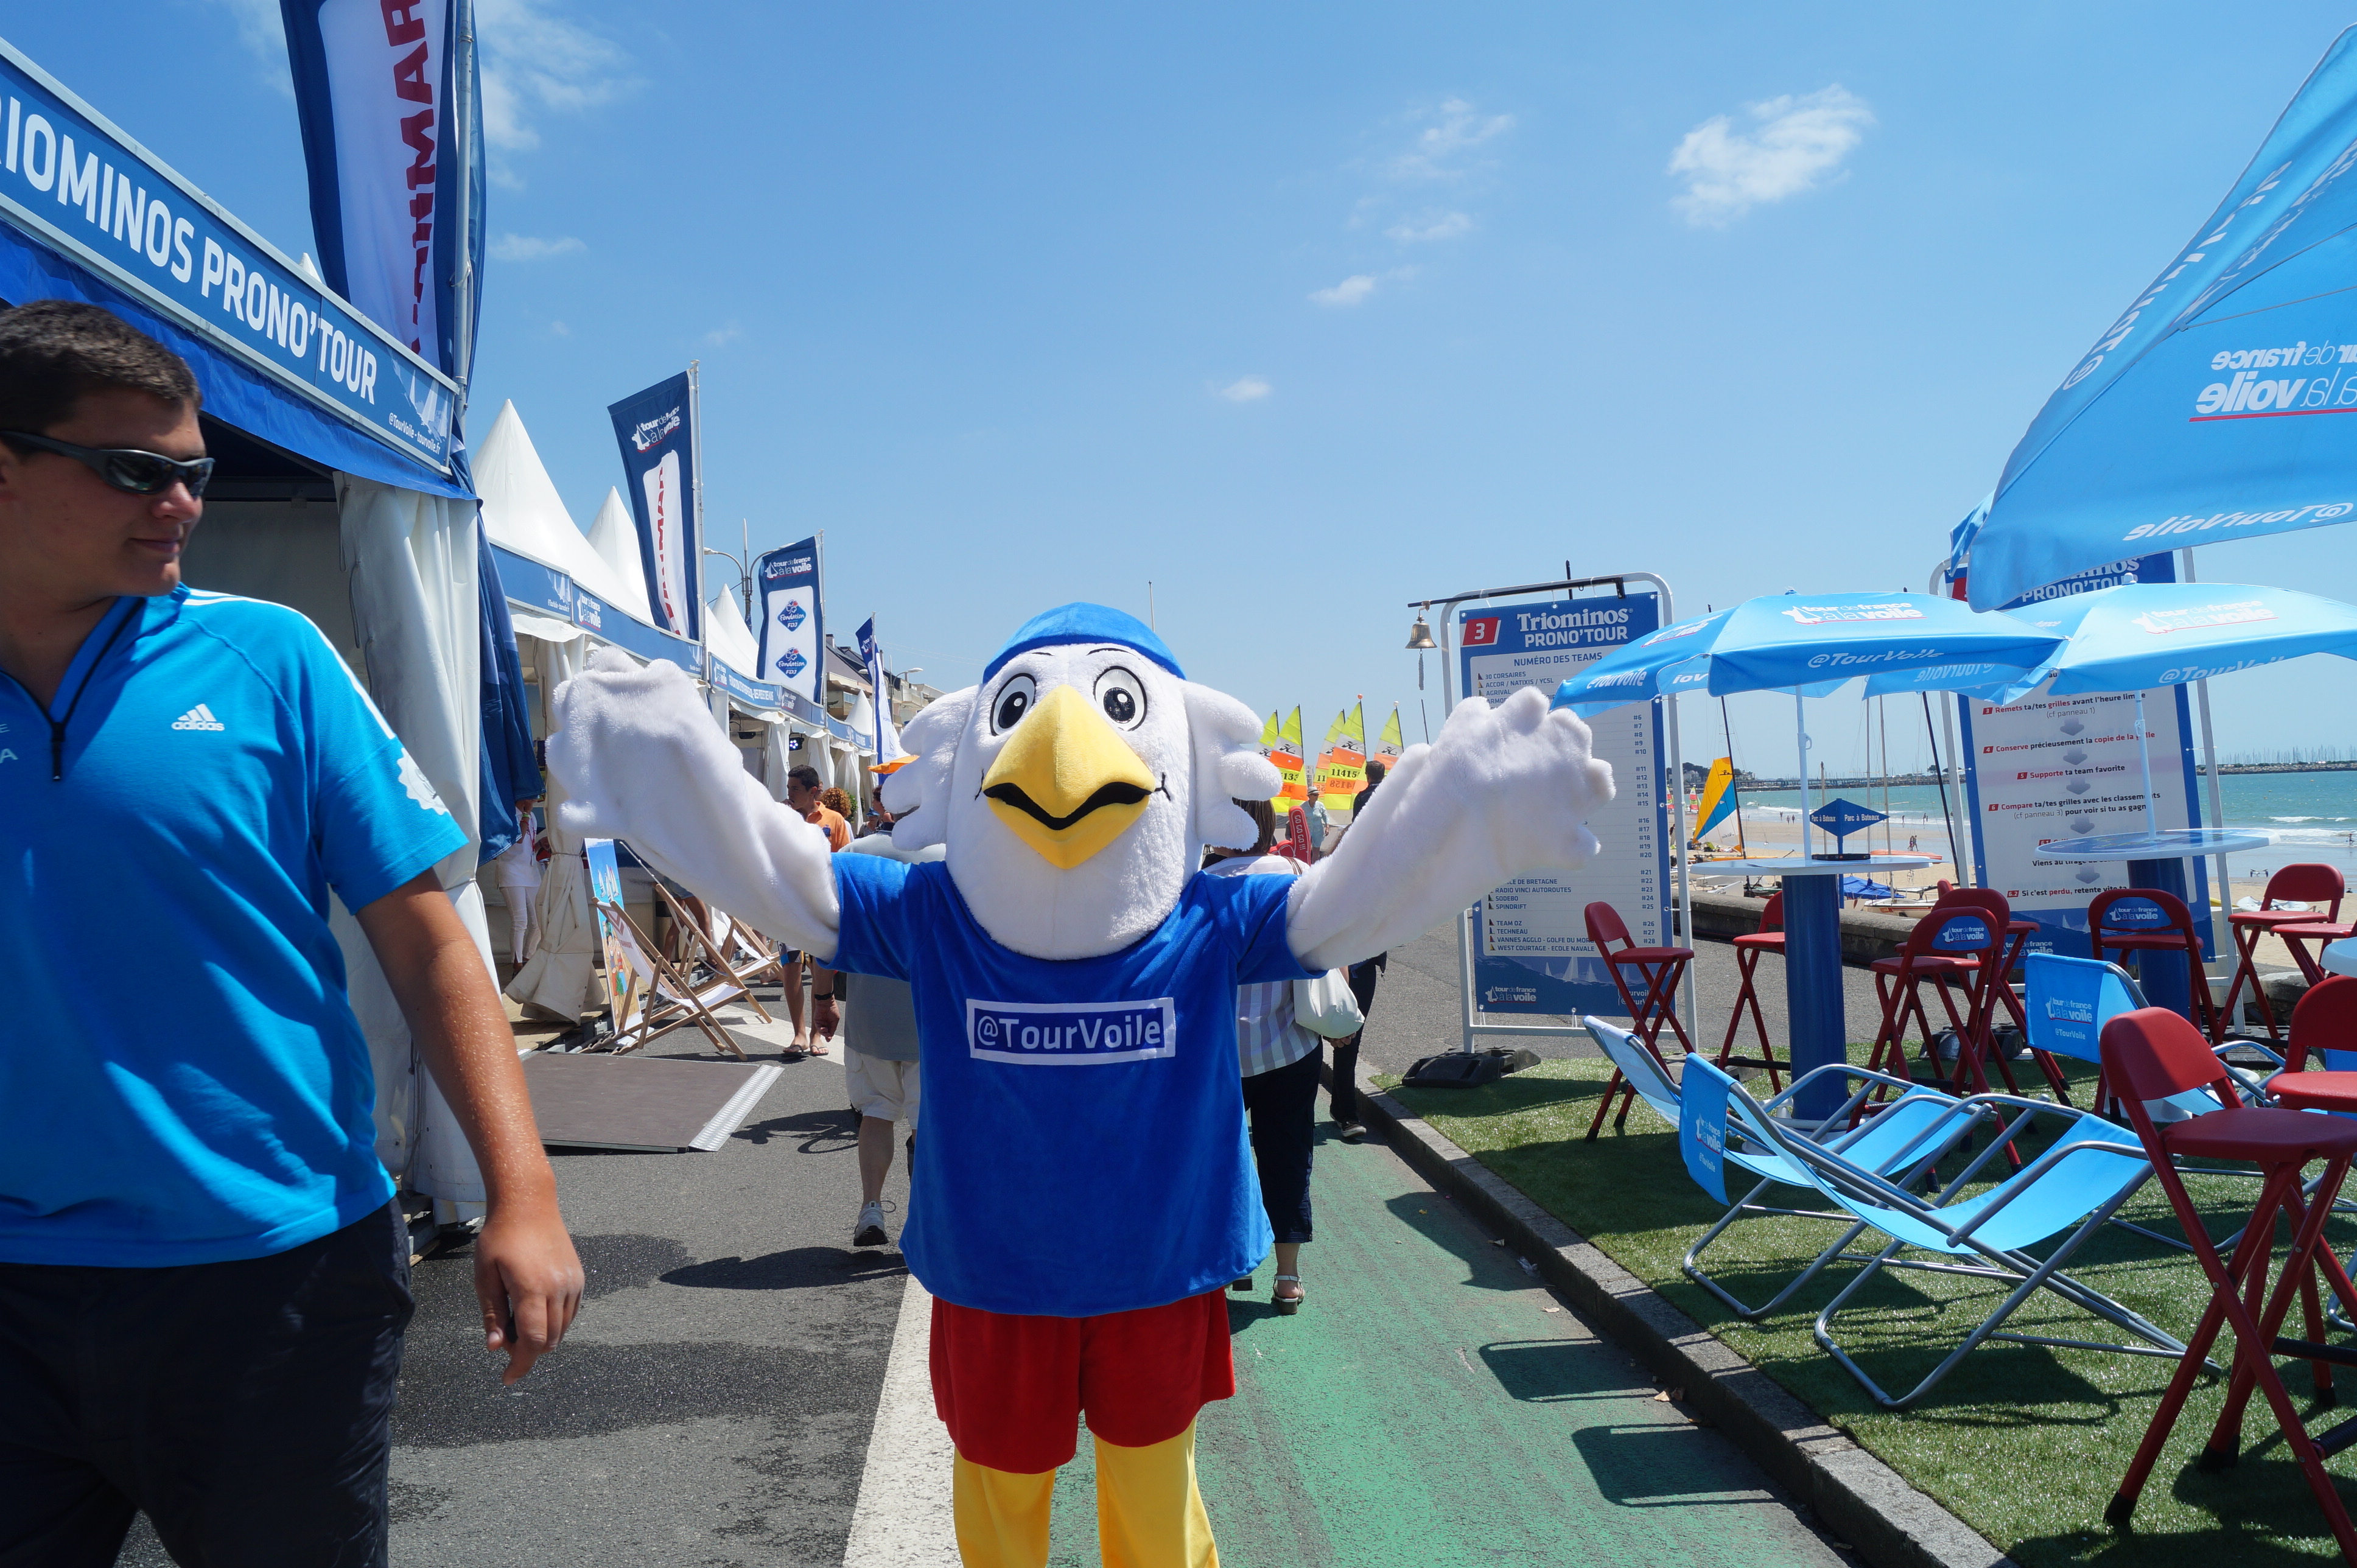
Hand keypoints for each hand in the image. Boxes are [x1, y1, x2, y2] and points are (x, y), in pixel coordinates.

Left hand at [473, 1198, 584, 1385]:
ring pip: (562, 1329)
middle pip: (550, 1340)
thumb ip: (492, 1313)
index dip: (520, 1364)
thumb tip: (494, 1347)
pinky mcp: (579, 1277)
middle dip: (527, 1351)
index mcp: (532, 1288)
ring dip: (542, 1337)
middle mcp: (559, 1288)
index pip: (532, 1340)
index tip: (507, 1378)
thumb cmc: (500, 1238)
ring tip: (517, 1322)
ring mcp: (573, 1282)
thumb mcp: (485, 1275)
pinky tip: (535, 1309)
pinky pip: (570, 1313)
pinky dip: (554, 1322)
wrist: (529, 1204)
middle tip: (503, 1339)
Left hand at [812, 995, 840, 1038]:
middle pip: (825, 1032)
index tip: (830, 1039)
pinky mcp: (816, 1021)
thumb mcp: (835, 1020)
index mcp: (831, 1023)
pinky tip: (823, 1029)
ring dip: (824, 1033)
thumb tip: (831, 1035)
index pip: (830, 1031)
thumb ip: (833, 1028)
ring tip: (827, 1032)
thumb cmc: (833, 1010)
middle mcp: (825, 1024)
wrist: (827, 1002)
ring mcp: (821, 1022)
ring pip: (821, 1031)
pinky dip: (820, 1029)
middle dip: (827, 1035)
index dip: (830, 1036)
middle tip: (828, 1037)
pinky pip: (818, 1027)